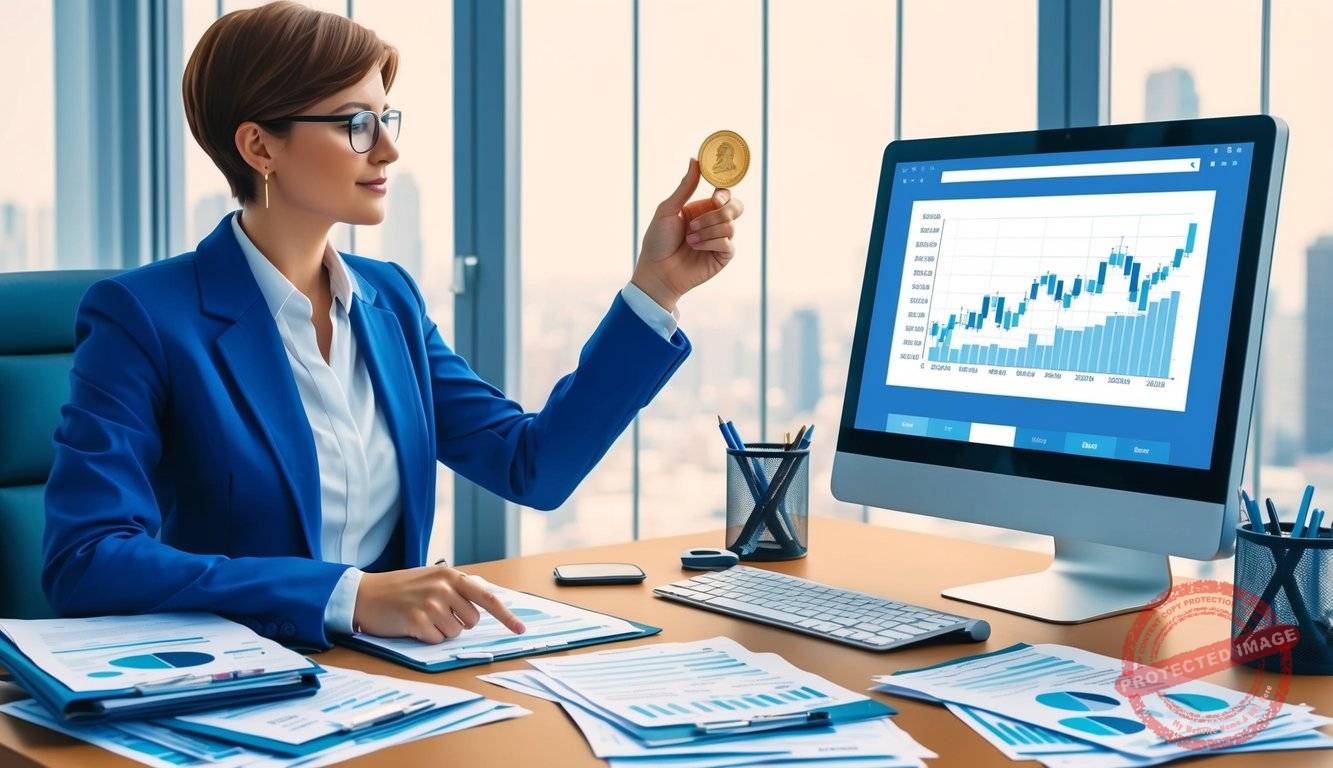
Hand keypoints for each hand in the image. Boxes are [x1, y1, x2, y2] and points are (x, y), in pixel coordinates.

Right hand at [351, 565, 525, 642]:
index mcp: (450, 575)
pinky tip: (413, 625)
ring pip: (455, 632)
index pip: (487, 597)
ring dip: (441, 630)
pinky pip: (437, 640)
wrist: (365, 594)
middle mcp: (443, 587)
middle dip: (458, 622)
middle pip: (472, 620)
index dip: (507, 616)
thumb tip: (488, 602)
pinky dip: (427, 637)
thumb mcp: (432, 578)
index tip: (521, 629)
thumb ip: (458, 588)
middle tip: (437, 613)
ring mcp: (430, 604)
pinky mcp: (416, 621)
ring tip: (422, 617)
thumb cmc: (401, 589)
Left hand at [631, 157, 744, 312]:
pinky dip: (710, 242)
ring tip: (689, 239)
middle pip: (736, 207)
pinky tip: (695, 247)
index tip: (715, 196)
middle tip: (701, 218)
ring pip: (730, 225)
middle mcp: (713, 222)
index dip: (724, 193)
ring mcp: (719, 239)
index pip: (724, 193)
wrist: (657, 271)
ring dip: (708, 229)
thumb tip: (695, 159)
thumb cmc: (657, 241)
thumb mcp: (668, 209)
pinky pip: (728, 243)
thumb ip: (685, 186)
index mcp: (702, 208)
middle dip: (721, 211)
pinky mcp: (722, 256)